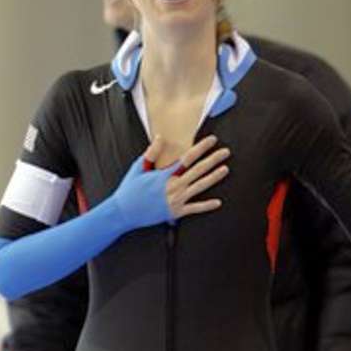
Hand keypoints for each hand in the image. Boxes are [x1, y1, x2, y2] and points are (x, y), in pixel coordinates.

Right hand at [113, 134, 229, 227]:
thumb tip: (161, 138)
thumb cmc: (130, 190)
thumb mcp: (138, 168)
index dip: (201, 147)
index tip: (212, 140)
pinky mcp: (176, 212)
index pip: (188, 157)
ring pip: (200, 187)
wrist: (124, 212)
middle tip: (225, 152)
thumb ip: (151, 153)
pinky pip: (195, 209)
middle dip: (213, 160)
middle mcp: (174, 186)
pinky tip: (218, 202)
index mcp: (165, 174)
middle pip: (198, 170)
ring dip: (214, 177)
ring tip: (225, 169)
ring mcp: (176, 200)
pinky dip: (206, 206)